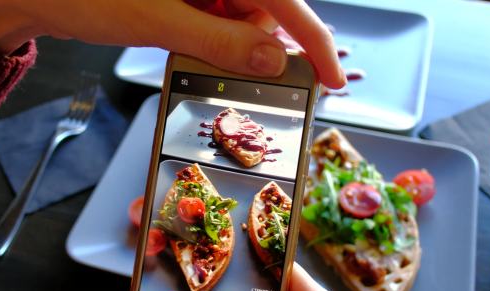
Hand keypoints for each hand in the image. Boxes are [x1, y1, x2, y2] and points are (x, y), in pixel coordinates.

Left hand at [0, 0, 344, 87]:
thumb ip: (221, 40)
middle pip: (265, 7)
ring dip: (235, 47)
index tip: (332, 76)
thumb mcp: (157, 20)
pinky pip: (213, 18)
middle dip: (265, 46)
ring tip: (203, 61)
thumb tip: (275, 58)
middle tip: (263, 83)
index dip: (313, 39)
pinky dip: (212, 40)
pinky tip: (192, 49)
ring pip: (240, 16)